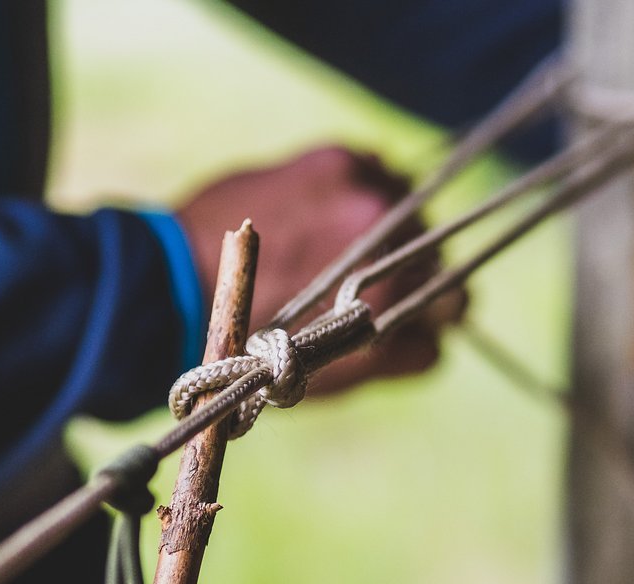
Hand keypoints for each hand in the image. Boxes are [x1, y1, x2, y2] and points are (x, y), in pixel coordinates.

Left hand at [176, 147, 461, 394]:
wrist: (177, 282)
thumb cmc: (259, 345)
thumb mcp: (340, 374)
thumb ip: (404, 356)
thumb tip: (439, 336)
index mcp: (394, 294)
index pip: (455, 300)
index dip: (436, 311)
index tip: (416, 314)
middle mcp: (390, 236)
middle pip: (437, 251)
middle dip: (414, 267)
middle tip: (372, 280)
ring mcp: (366, 190)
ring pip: (412, 208)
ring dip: (393, 224)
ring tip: (346, 243)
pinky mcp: (338, 159)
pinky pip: (380, 171)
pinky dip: (366, 189)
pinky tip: (333, 211)